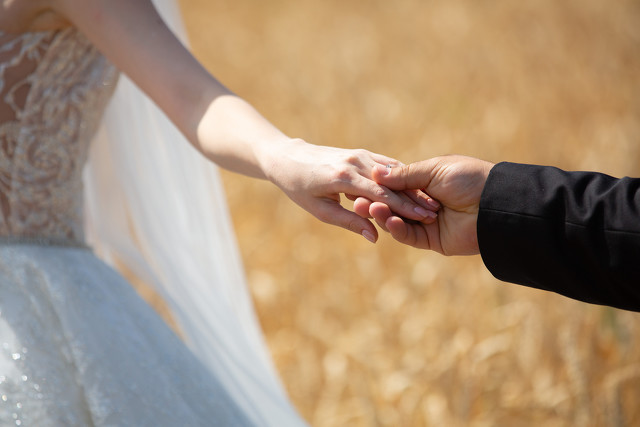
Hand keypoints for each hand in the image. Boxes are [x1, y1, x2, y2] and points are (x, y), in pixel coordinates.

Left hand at [264, 139, 438, 242]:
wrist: (289, 158)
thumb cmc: (300, 188)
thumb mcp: (321, 210)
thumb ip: (349, 222)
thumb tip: (375, 237)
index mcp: (344, 178)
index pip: (382, 195)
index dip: (405, 207)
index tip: (424, 218)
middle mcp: (355, 163)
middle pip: (392, 183)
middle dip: (415, 198)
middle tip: (436, 212)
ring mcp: (359, 155)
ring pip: (393, 172)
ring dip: (412, 186)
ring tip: (431, 201)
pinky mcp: (360, 153)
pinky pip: (386, 165)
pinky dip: (402, 177)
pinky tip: (417, 187)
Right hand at [353, 155, 493, 254]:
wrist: (494, 203)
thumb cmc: (469, 179)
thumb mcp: (434, 170)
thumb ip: (404, 175)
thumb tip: (375, 172)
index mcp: (425, 183)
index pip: (394, 187)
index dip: (377, 187)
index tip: (358, 185)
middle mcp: (423, 203)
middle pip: (392, 206)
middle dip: (374, 203)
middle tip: (357, 201)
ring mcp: (426, 223)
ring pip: (397, 221)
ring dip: (382, 216)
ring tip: (369, 209)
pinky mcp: (431, 241)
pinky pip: (409, 236)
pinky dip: (397, 229)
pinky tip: (389, 221)